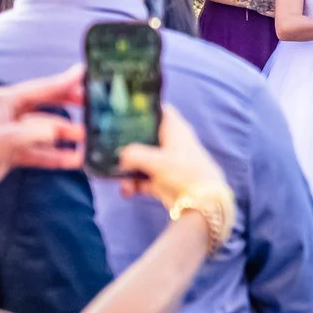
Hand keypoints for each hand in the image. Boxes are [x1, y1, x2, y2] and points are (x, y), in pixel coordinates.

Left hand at [0, 67, 88, 210]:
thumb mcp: (7, 138)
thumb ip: (35, 132)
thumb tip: (59, 131)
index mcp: (8, 100)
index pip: (44, 88)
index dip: (66, 82)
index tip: (86, 75)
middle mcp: (13, 112)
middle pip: (49, 104)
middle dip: (71, 107)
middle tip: (94, 107)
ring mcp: (16, 131)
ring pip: (48, 129)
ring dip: (67, 135)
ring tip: (88, 139)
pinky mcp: (17, 150)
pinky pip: (43, 149)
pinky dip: (57, 155)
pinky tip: (73, 160)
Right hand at [116, 107, 233, 241]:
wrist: (203, 203)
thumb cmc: (186, 174)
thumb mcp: (157, 161)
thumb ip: (134, 154)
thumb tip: (121, 157)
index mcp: (175, 129)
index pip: (160, 110)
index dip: (143, 109)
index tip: (123, 111)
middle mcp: (171, 143)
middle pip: (144, 137)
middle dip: (127, 145)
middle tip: (109, 149)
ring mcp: (167, 162)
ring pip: (141, 159)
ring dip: (127, 170)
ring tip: (121, 181)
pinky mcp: (164, 180)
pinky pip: (143, 178)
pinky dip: (134, 184)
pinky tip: (127, 192)